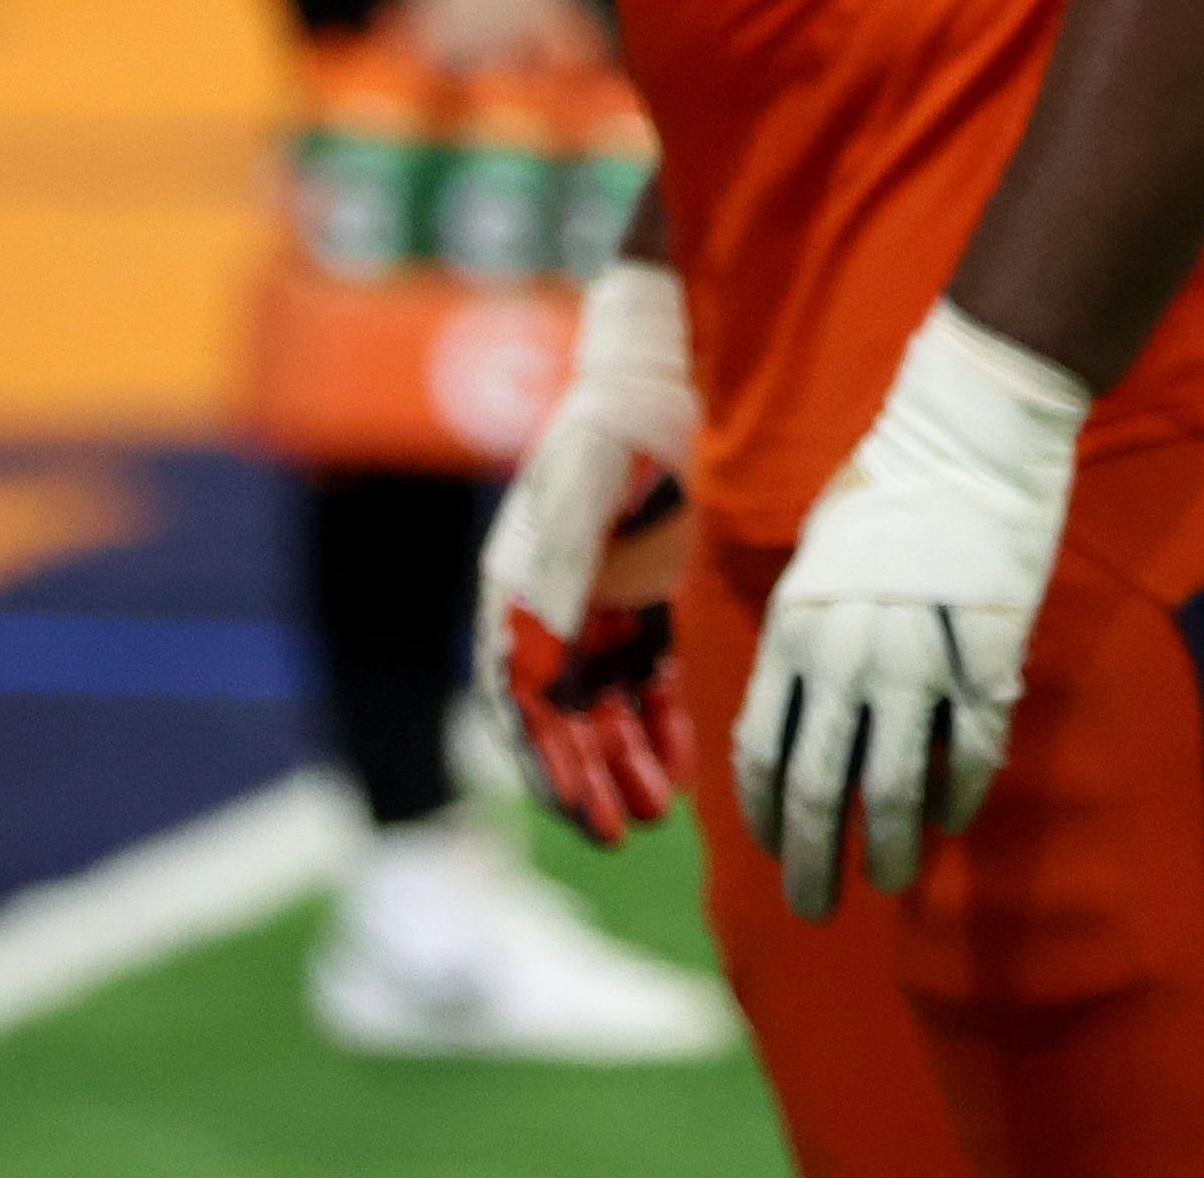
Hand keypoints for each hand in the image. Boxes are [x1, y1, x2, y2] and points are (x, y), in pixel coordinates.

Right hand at [480, 261, 700, 843]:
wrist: (665, 371)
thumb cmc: (615, 430)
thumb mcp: (583, 496)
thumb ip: (561, 572)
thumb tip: (541, 659)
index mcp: (521, 588)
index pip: (523, 697)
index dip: (547, 759)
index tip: (577, 811)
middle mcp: (557, 605)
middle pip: (565, 713)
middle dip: (589, 775)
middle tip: (622, 832)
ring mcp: (605, 600)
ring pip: (607, 702)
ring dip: (626, 758)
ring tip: (656, 812)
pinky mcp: (652, 591)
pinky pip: (650, 672)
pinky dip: (663, 718)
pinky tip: (682, 762)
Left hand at [741, 304, 1085, 919]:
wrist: (969, 428)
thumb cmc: (886, 489)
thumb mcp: (814, 565)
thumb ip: (804, 643)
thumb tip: (801, 720)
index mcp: (793, 629)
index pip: (762, 752)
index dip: (765, 818)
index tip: (773, 854)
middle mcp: (845, 653)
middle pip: (818, 786)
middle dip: (812, 861)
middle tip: (816, 908)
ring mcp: (919, 656)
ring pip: (895, 782)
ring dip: (889, 846)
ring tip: (890, 882)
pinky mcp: (986, 652)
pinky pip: (971, 746)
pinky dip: (961, 793)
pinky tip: (954, 820)